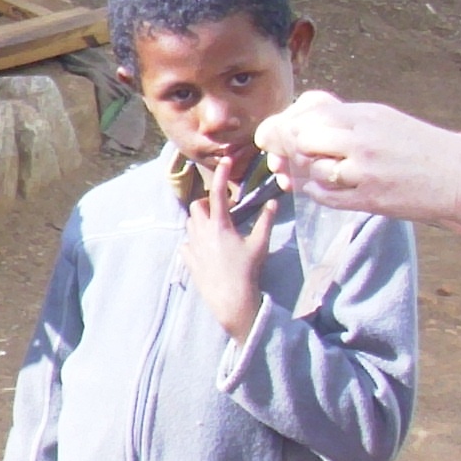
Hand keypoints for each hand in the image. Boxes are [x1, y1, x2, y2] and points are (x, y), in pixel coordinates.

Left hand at [178, 151, 277, 342]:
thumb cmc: (248, 271)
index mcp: (220, 225)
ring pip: (190, 223)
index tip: (225, 161)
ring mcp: (192, 246)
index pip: (218, 193)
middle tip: (223, 210)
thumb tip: (274, 202)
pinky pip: (186, 243)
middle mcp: (202, 232)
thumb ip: (266, 221)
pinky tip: (206, 248)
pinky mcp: (188, 260)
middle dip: (207, 203)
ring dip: (201, 220)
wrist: (232, 298)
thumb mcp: (260, 244)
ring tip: (216, 228)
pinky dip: (194, 240)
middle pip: (197, 206)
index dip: (222, 174)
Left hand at [256, 90, 460, 232]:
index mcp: (367, 116)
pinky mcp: (370, 199)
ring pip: (312, 169)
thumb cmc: (419, 146)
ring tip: (298, 170)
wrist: (460, 177)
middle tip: (282, 153)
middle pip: (305, 138)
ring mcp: (366, 172)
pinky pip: (325, 196)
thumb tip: (300, 118)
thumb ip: (344, 118)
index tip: (277, 132)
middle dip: (288, 146)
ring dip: (300, 171)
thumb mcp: (383, 119)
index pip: (312, 113)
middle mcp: (364, 141)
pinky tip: (314, 186)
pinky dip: (313, 191)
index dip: (287, 123)